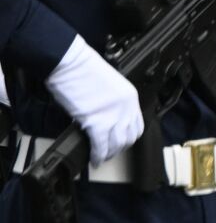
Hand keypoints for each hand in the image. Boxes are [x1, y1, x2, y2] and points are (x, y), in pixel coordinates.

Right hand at [45, 36, 143, 165]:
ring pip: (117, 144)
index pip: (138, 125)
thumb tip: (106, 120)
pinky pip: (100, 146)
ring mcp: (113, 116)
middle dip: (119, 148)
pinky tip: (93, 159)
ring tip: (101, 157)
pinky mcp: (97, 122)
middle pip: (129, 137)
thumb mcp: (109, 87)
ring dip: (109, 154)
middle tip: (109, 153)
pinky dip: (97, 155)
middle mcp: (127, 108)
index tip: (120, 142)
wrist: (71, 64)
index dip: (129, 137)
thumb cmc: (84, 70)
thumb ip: (112, 104)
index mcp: (131, 97)